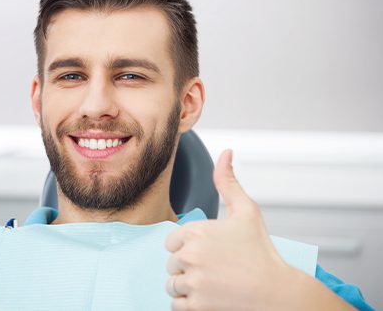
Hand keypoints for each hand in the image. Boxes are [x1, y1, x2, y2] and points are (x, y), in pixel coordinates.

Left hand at [164, 149, 294, 309]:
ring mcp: (192, 282)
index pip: (171, 242)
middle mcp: (189, 256)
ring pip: (172, 284)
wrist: (277, 293)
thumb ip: (228, 181)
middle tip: (214, 268)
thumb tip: (226, 153)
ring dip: (187, 285)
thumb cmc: (261, 252)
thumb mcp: (246, 211)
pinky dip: (188, 303)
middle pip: (172, 263)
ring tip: (212, 283)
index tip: (208, 252)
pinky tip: (208, 297)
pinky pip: (175, 305)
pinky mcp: (196, 306)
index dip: (188, 247)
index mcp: (195, 231)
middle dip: (188, 267)